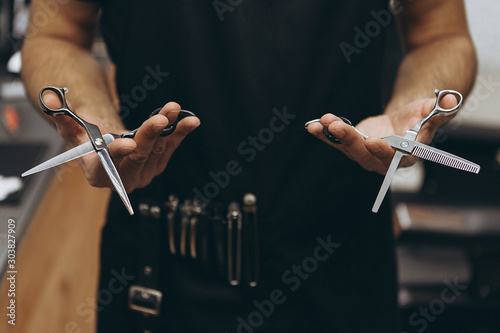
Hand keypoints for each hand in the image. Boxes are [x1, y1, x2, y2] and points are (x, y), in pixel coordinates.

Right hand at [43, 94, 199, 191]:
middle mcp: (124, 178)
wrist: (109, 144)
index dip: (118, 154)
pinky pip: (172, 147)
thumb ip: (63, 116)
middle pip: (138, 156)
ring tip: (173, 109)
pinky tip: (191, 121)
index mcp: (99, 174)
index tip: (129, 143)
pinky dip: (181, 133)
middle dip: (149, 136)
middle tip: (159, 119)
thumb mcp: (74, 129)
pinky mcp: (159, 162)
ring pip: (158, 149)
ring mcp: (145, 172)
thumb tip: (51, 100)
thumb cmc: (90, 139)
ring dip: (168, 129)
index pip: (109, 166)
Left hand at [306, 94, 457, 173]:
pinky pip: (336, 141)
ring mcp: (364, 153)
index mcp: (404, 155)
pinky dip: (324, 134)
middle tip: (336, 126)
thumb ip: (439, 110)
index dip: (382, 151)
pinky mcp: (352, 145)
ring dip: (333, 135)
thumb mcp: (430, 111)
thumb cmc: (419, 118)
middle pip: (364, 153)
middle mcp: (381, 159)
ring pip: (346, 147)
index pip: (393, 157)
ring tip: (322, 122)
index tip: (372, 141)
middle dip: (349, 140)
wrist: (404, 120)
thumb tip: (451, 101)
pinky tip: (312, 126)